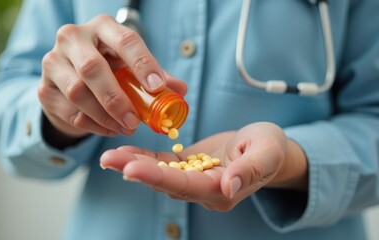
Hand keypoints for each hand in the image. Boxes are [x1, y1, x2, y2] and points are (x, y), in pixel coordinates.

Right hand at [38, 14, 186, 140]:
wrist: (68, 79)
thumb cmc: (108, 68)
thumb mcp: (130, 66)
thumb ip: (155, 76)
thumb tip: (180, 91)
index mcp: (102, 27)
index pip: (125, 40)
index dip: (142, 63)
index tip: (157, 87)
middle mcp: (72, 37)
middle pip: (93, 68)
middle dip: (117, 99)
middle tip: (135, 121)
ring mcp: (53, 62)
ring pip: (77, 92)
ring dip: (105, 116)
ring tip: (125, 128)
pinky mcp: (44, 88)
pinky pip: (69, 111)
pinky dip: (92, 125)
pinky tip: (109, 129)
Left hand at [100, 122, 307, 210]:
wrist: (265, 146)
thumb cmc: (271, 146)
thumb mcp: (268, 152)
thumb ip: (251, 169)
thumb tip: (230, 187)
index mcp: (221, 191)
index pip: (185, 186)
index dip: (158, 178)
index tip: (131, 169)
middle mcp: (203, 191)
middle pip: (165, 182)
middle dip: (135, 170)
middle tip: (108, 159)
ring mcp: (193, 180)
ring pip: (159, 174)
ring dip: (133, 164)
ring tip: (108, 155)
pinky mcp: (187, 167)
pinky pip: (162, 163)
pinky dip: (143, 157)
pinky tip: (124, 151)